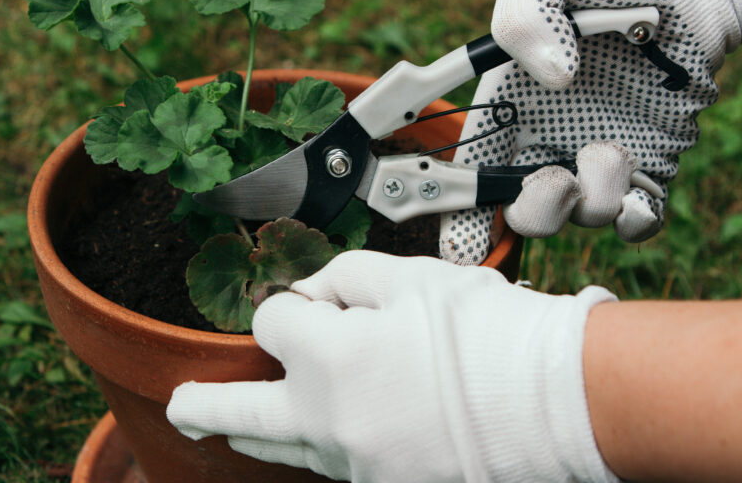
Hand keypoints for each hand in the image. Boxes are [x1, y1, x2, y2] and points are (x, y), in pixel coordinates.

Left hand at [167, 251, 618, 481]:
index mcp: (329, 357)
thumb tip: (311, 295)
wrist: (559, 404)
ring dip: (257, 430)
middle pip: (242, 410)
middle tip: (182, 407)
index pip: (271, 321)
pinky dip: (322, 446)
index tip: (309, 301)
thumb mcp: (412, 279)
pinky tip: (331, 433)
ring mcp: (355, 464)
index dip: (288, 303)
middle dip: (204, 404)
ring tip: (230, 425)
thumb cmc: (489, 333)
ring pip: (285, 448)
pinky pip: (334, 466)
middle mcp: (328, 421)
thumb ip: (344, 278)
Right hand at [441, 0, 741, 264]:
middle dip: (534, 212)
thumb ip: (525, 12)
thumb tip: (553, 75)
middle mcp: (546, 143)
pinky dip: (634, 217)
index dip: (459, 219)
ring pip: (582, 220)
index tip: (460, 245)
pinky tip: (635, 177)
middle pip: (523, 215)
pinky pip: (636, 221)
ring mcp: (596, 162)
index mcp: (507, 109)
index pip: (471, 175)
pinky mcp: (649, 170)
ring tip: (609, 147)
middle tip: (553, 178)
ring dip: (593, 197)